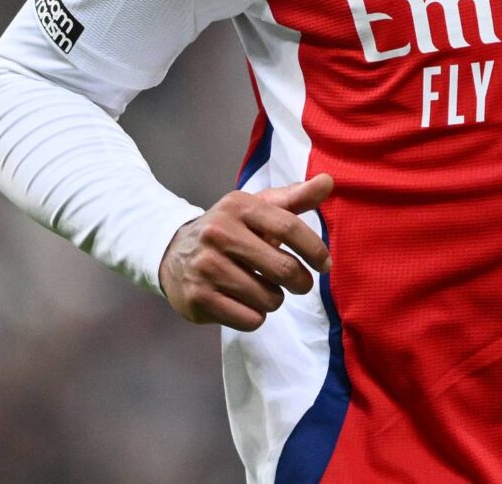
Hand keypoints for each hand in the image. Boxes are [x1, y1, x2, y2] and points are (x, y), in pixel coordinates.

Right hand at [159, 173, 333, 331]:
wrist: (172, 253)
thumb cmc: (230, 230)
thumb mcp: (257, 208)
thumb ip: (295, 198)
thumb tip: (329, 181)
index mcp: (238, 206)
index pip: (289, 227)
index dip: (315, 249)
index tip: (325, 264)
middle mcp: (218, 233)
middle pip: (283, 268)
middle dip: (301, 282)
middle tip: (300, 283)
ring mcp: (205, 267)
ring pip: (269, 298)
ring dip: (275, 299)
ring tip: (263, 288)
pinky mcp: (198, 298)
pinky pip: (250, 319)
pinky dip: (255, 315)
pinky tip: (244, 302)